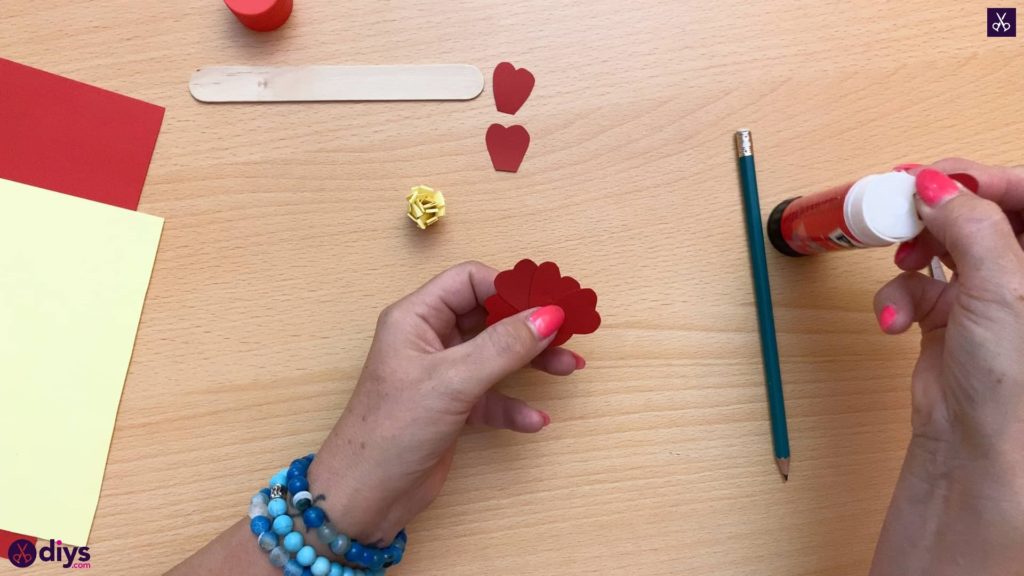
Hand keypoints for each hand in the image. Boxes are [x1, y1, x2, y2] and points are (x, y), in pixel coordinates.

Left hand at [306, 261, 583, 545]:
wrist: (364, 498)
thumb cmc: (391, 431)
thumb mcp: (452, 381)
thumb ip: (503, 346)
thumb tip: (549, 315)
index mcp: (415, 318)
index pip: (469, 281)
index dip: (510, 287)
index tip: (550, 302)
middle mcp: (428, 340)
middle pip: (488, 315)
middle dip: (529, 323)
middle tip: (571, 330)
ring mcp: (441, 375)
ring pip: (496, 355)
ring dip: (533, 361)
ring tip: (569, 367)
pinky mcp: (451, 408)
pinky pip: (493, 396)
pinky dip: (515, 405)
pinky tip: (534, 420)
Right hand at [871, 160, 1023, 574]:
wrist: (975, 448)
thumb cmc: (1012, 381)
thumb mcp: (999, 286)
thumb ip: (969, 223)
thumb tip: (933, 183)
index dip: (985, 179)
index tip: (940, 177)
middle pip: (983, 213)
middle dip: (941, 211)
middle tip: (906, 205)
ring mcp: (989, 295)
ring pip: (944, 244)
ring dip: (914, 251)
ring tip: (901, 259)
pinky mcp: (951, 317)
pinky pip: (918, 286)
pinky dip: (897, 297)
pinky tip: (894, 318)